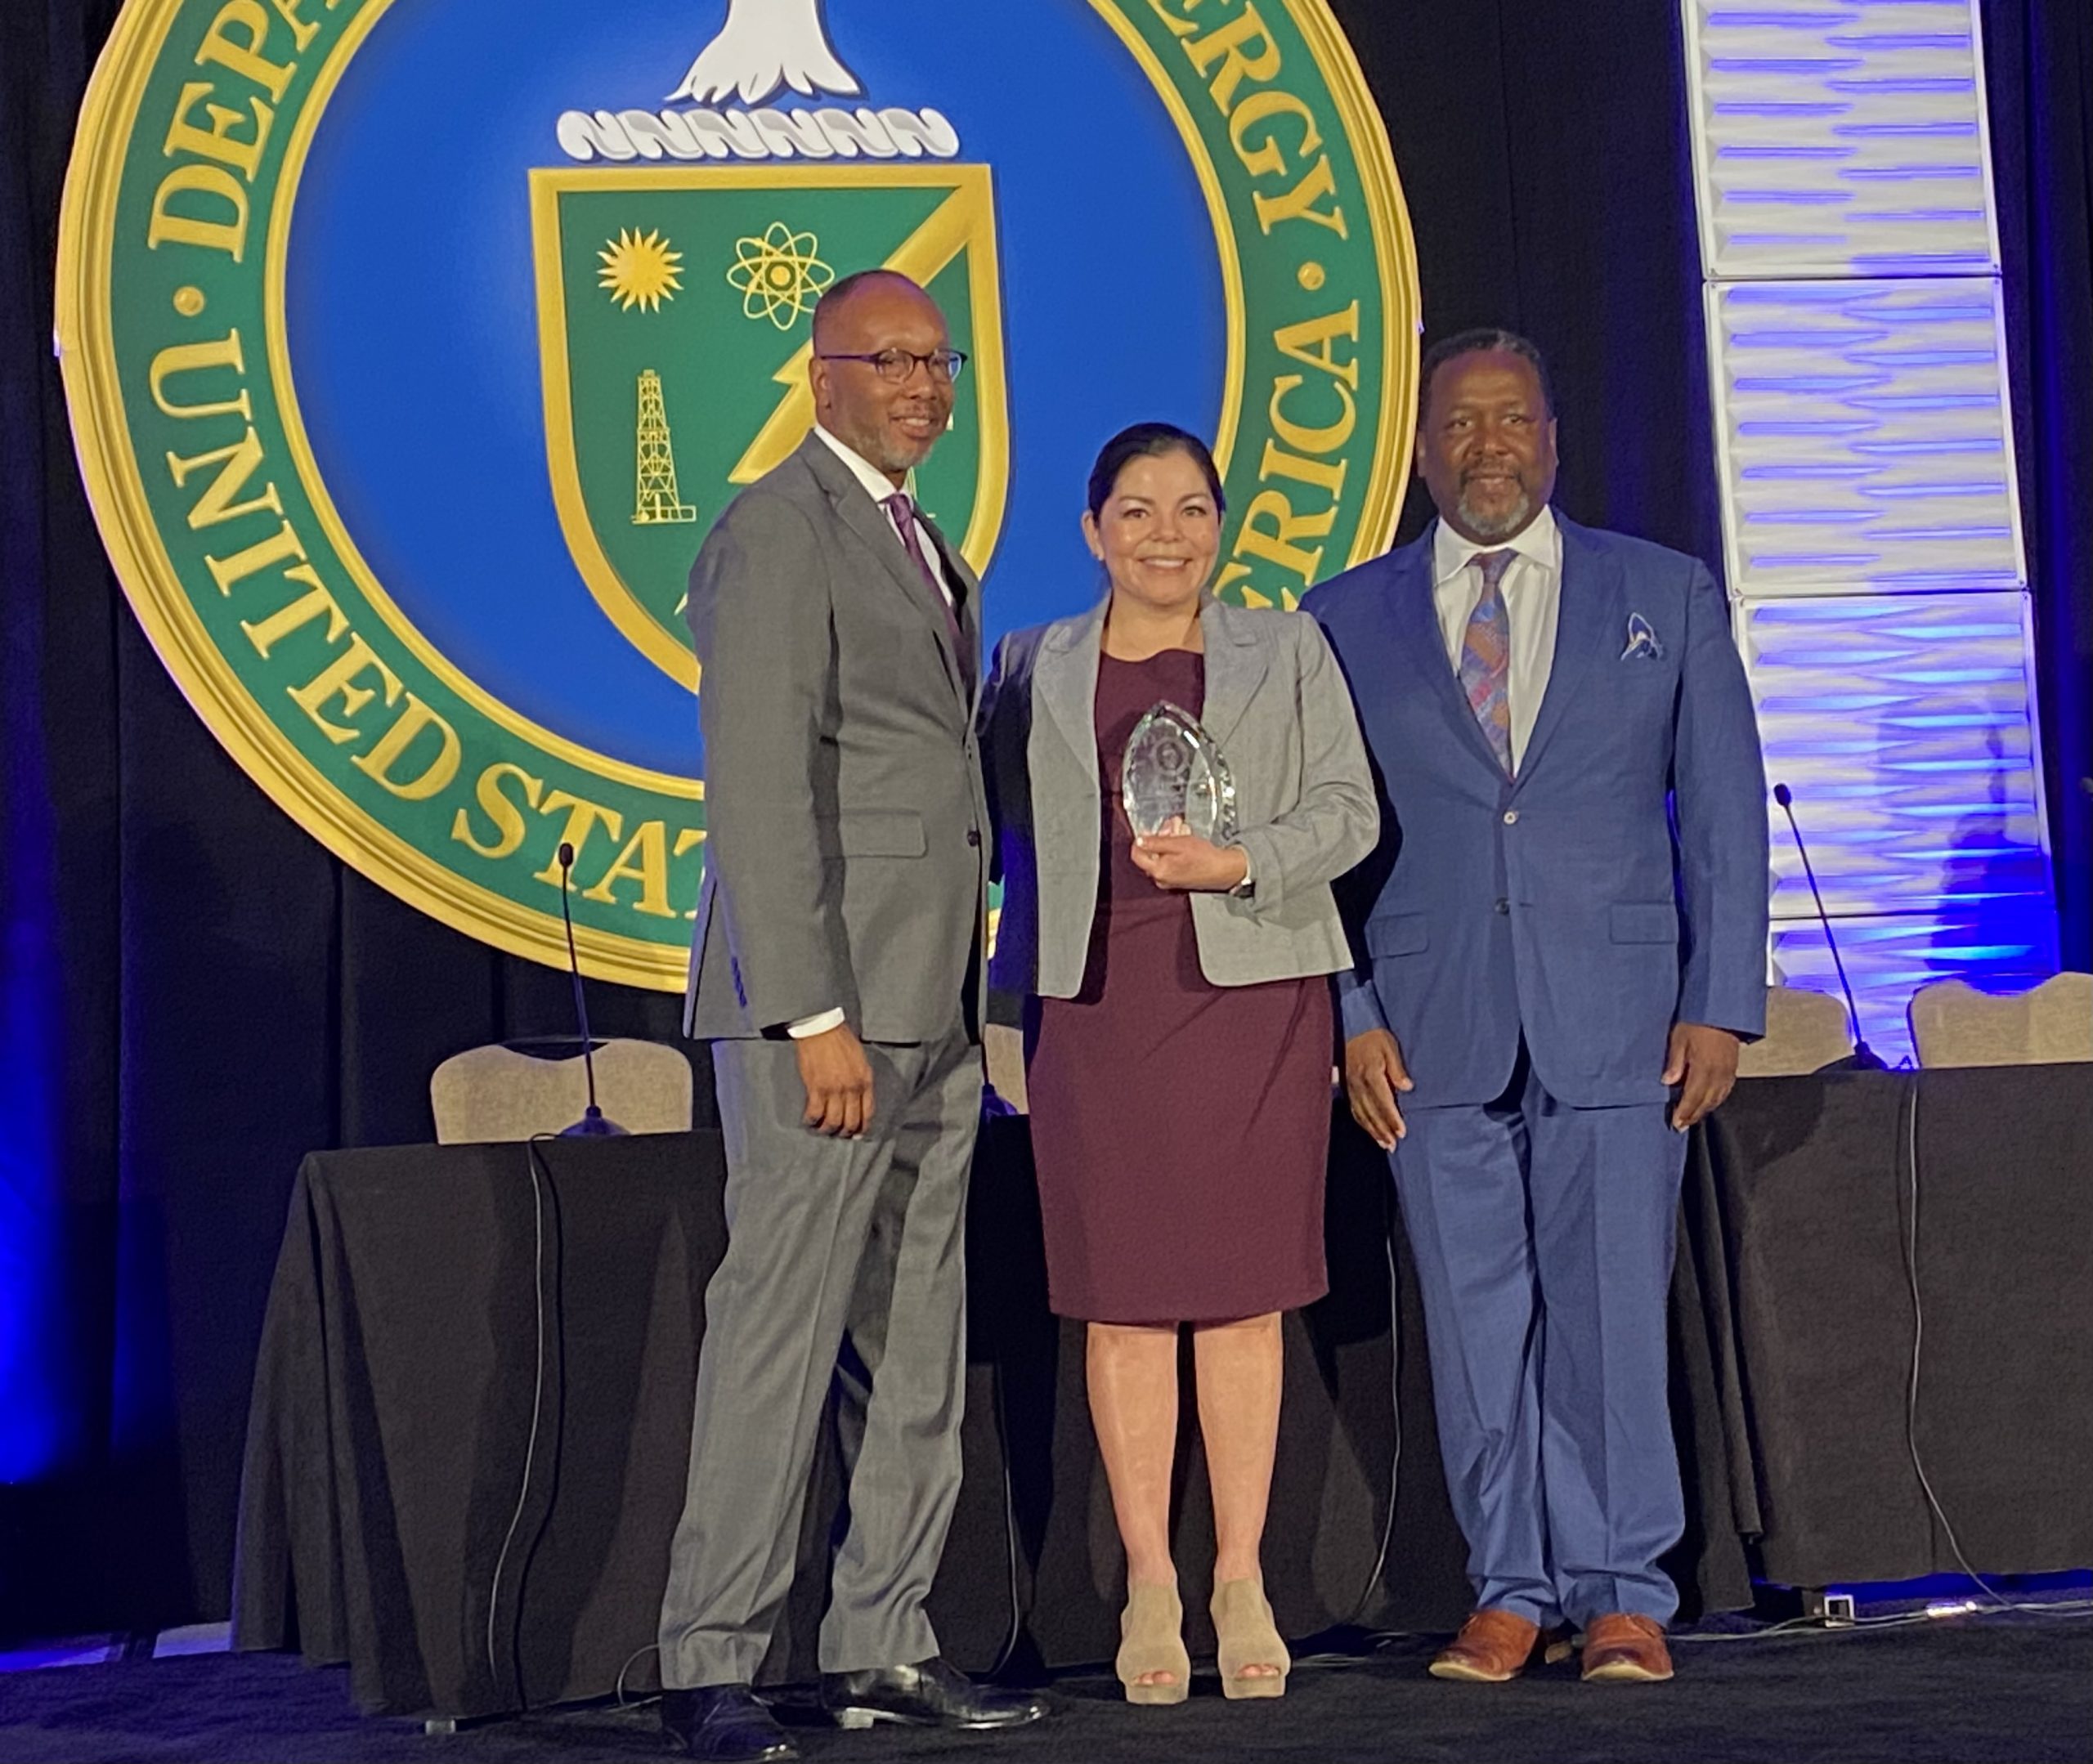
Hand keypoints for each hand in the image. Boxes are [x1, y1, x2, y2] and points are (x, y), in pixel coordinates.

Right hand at [796, 1023, 874, 1136]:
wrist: (822, 1028)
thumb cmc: (841, 1040)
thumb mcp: (861, 1059)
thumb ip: (861, 1079)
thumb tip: (859, 1097)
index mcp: (865, 1080)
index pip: (868, 1112)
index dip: (863, 1126)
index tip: (858, 1133)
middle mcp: (852, 1088)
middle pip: (851, 1121)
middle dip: (845, 1132)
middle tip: (839, 1134)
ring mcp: (834, 1090)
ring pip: (833, 1121)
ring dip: (827, 1129)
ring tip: (823, 1129)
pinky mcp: (816, 1088)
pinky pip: (814, 1113)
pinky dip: (811, 1120)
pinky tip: (809, 1121)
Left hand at [1130, 820, 1249, 892]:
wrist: (1223, 870)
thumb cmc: (1204, 858)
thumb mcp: (1177, 844)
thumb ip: (1155, 842)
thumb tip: (1139, 841)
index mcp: (1158, 871)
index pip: (1137, 855)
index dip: (1141, 840)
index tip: (1147, 831)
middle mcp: (1161, 878)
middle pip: (1152, 854)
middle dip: (1161, 836)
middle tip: (1171, 826)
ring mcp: (1170, 880)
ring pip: (1163, 855)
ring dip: (1170, 841)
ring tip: (1182, 830)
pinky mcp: (1178, 878)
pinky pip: (1171, 861)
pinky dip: (1176, 850)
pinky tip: (1186, 840)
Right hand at [1343, 1028, 1413, 1149]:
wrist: (1350, 1029)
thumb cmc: (1373, 1038)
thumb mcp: (1389, 1045)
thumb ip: (1397, 1067)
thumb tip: (1407, 1087)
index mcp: (1370, 1072)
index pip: (1383, 1100)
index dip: (1392, 1118)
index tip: (1402, 1132)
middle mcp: (1358, 1083)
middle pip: (1372, 1111)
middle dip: (1383, 1130)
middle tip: (1394, 1145)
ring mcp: (1351, 1087)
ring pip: (1362, 1114)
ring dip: (1374, 1131)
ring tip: (1386, 1145)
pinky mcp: (1348, 1089)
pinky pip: (1355, 1110)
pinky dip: (1364, 1124)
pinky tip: (1372, 1133)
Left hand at [1663, 1022, 1739, 1130]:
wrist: (1723, 1011)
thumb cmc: (1697, 1022)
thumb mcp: (1679, 1038)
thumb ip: (1674, 1062)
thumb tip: (1667, 1082)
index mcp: (1704, 1067)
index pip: (1692, 1097)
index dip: (1684, 1112)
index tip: (1675, 1123)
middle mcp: (1718, 1073)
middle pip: (1705, 1102)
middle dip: (1693, 1116)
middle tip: (1681, 1126)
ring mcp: (1728, 1072)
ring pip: (1717, 1099)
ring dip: (1704, 1110)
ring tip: (1692, 1118)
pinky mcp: (1733, 1068)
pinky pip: (1725, 1091)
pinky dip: (1716, 1100)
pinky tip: (1709, 1103)